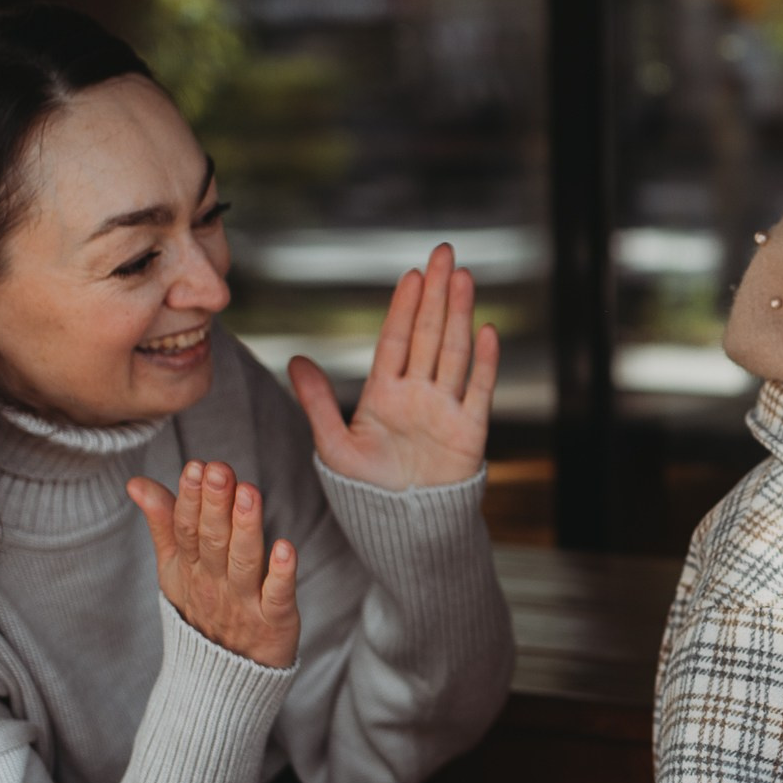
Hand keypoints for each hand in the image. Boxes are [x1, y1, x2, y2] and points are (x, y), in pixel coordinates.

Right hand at [128, 461, 300, 670]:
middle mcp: (214, 582)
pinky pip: (276, 596)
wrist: (219, 681)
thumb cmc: (201, 611)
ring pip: (243, 562)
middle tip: (220, 470)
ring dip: (246, 528)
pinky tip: (286, 548)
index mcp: (190, 567)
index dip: (190, 498)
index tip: (196, 466)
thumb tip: (137, 482)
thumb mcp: (174, 569)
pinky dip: (281, 574)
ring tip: (250, 494)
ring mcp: (243, 602)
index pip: (186, 528)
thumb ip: (163, 523)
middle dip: (216, 504)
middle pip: (213, 540)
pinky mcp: (273, 621)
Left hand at [289, 243, 498, 490]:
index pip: (396, 340)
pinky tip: (486, 331)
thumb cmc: (367, 492)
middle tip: (444, 253)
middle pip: (430, 334)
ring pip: (454, 352)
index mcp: (385, 393)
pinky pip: (477, 391)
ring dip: (460, 314)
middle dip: (437, 293)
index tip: (411, 275)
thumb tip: (296, 360)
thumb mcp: (334, 446)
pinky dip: (484, 363)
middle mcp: (418, 394)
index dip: (404, 307)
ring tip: (464, 278)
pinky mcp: (468, 432)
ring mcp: (445, 410)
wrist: (403, 530)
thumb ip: (317, 403)